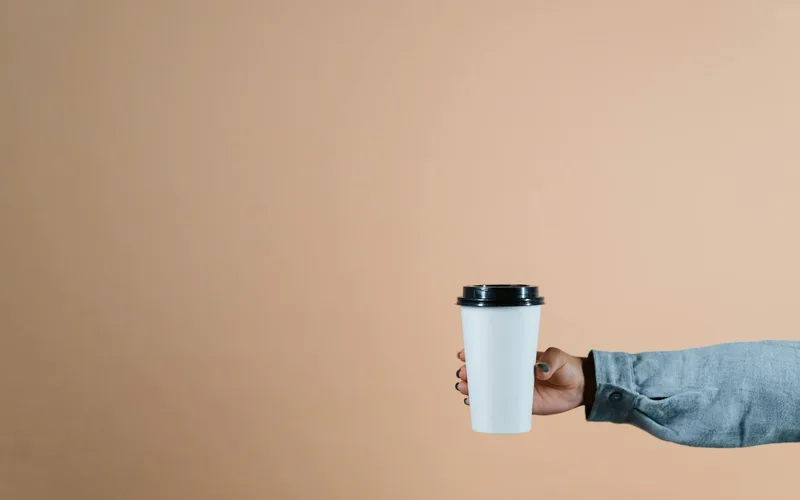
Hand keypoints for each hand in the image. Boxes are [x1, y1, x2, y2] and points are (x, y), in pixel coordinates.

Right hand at [455, 347, 591, 415]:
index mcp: (516, 359)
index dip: (475, 354)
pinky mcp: (523, 406)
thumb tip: (538, 370)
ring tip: (463, 388)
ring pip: (489, 390)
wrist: (581, 386)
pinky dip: (486, 406)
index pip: (492, 355)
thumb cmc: (567, 366)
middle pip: (485, 374)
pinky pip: (500, 407)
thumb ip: (550, 360)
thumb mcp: (558, 356)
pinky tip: (473, 404)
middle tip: (462, 374)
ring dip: (473, 389)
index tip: (464, 354)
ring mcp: (515, 391)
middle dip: (469, 373)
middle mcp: (512, 375)